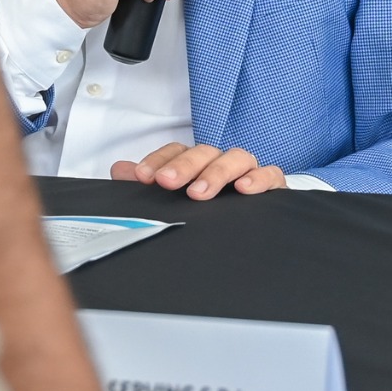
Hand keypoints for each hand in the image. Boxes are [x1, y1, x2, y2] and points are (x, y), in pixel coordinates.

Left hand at [111, 143, 288, 198]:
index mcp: (197, 163)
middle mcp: (221, 163)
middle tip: (166, 182)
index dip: (158, 160)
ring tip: (199, 193)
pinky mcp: (272, 185)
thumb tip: (119, 170)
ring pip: (236, 157)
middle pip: (203, 152)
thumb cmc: (208, 212)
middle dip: (183, 166)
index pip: (176, 151)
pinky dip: (258, 178)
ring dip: (216, 173)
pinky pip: (270, 174)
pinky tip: (243, 189)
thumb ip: (145, 185)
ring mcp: (248, 171)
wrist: (246, 239)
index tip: (142, 177)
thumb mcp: (172, 201)